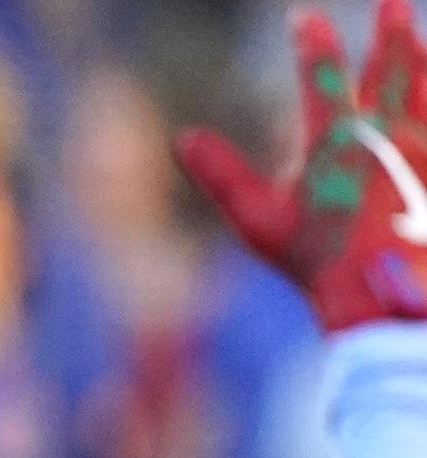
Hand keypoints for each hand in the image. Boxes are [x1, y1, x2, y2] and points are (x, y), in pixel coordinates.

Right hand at [180, 0, 426, 328]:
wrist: (382, 298)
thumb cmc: (314, 265)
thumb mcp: (257, 223)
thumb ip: (222, 175)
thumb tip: (183, 139)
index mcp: (337, 142)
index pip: (321, 76)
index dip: (311, 42)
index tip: (303, 18)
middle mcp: (387, 134)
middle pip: (393, 66)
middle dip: (391, 29)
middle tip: (393, 0)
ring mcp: (423, 149)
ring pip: (426, 88)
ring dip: (422, 57)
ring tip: (420, 37)